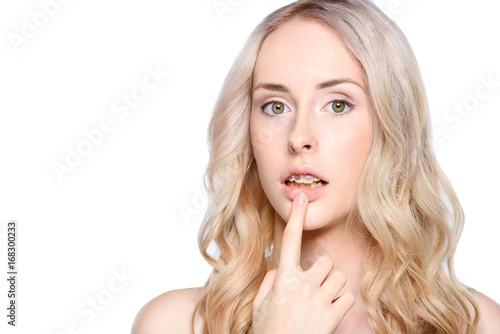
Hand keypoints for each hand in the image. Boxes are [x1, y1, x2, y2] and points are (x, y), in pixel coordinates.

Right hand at [252, 192, 354, 333]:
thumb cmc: (268, 331)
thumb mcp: (261, 304)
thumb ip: (272, 280)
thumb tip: (283, 268)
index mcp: (283, 278)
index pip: (289, 240)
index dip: (296, 216)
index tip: (302, 196)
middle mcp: (303, 284)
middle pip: (326, 262)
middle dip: (323, 272)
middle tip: (314, 287)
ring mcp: (319, 300)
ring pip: (339, 278)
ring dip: (333, 287)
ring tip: (321, 301)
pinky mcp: (332, 316)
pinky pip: (348, 297)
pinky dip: (341, 303)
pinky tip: (329, 313)